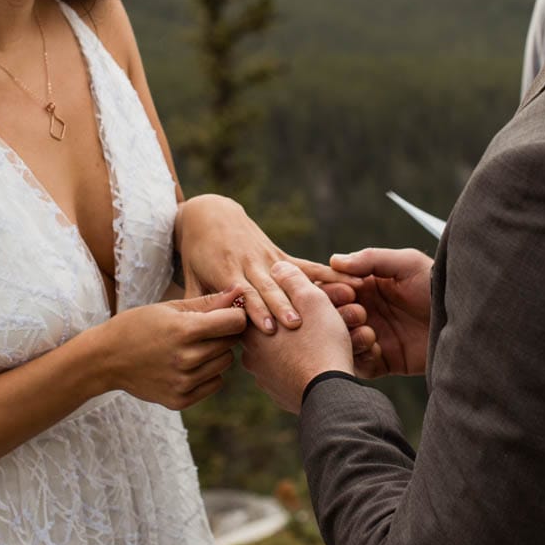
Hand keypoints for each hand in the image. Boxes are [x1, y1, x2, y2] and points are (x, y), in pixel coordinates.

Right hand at [92, 288, 248, 410]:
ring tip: (193, 346)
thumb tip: (240, 291)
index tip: (225, 313)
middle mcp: (186, 359)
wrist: (105, 359)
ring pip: (225, 363)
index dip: (234, 314)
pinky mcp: (180, 400)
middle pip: (231, 343)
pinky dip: (208, 374)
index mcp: (184, 330)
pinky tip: (188, 365)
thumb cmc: (138, 325)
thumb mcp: (170, 307)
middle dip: (223, 333)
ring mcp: (183, 382)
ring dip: (216, 353)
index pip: (234, 322)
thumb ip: (208, 302)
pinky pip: (215, 384)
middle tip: (203, 329)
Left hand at [174, 194, 358, 335]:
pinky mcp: (280, 255)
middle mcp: (250, 264)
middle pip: (269, 289)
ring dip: (313, 291)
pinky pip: (307, 266)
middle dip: (282, 307)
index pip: (243, 295)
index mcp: (226, 271)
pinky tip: (352, 281)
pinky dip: (329, 274)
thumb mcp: (192, 275)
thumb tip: (197, 331)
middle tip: (296, 324)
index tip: (268, 329)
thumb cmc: (197, 251)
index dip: (255, 311)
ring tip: (336, 301)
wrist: (210, 213)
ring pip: (294, 278)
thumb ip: (199, 301)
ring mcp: (268, 259)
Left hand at [241, 262, 353, 413]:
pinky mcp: (280, 395)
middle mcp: (251, 355)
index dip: (282, 297)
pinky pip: (291, 374)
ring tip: (326, 339)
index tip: (302, 297)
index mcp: (252, 328)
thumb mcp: (311, 300)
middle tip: (319, 319)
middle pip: (271, 330)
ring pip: (282, 354)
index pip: (257, 305)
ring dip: (301, 345)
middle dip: (294, 323)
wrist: (330, 395)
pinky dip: (304, 365)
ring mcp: (265, 378)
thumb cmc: (321, 343)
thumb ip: (291, 279)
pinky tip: (323, 359)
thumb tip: (277, 268)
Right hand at [308, 247, 432, 377]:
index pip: (332, 287)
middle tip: (359, 313)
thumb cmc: (436, 284)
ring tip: (369, 332)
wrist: (464, 318)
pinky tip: (377, 347)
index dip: (334, 289)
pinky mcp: (384, 360)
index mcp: (365, 286)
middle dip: (340, 315)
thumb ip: (371, 259)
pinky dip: (362, 358)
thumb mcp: (406, 263)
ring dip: (349, 337)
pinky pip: (361, 365)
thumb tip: (334, 260)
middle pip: (331, 316)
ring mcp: (373, 336)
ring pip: (342, 342)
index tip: (350, 291)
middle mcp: (365, 311)